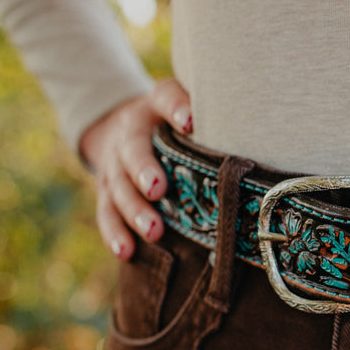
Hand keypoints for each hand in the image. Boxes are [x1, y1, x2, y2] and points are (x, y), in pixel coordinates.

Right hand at [79, 78, 191, 259]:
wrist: (124, 127)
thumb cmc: (171, 122)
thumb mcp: (184, 107)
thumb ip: (205, 111)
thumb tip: (243, 123)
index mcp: (153, 107)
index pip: (164, 99)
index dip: (176, 108)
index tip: (190, 122)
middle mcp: (129, 134)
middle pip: (132, 151)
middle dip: (143, 171)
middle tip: (158, 190)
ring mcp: (114, 165)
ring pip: (119, 188)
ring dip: (134, 211)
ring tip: (154, 231)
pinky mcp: (106, 192)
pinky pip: (106, 213)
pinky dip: (114, 233)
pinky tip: (126, 251)